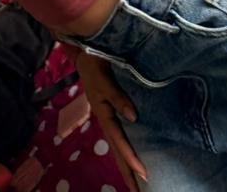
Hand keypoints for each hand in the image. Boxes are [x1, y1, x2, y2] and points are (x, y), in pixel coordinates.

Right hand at [75, 52, 147, 190]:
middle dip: (127, 171)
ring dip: (126, 163)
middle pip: (117, 150)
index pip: (119, 141)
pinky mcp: (110, 109)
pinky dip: (125, 147)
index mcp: (102, 113)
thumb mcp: (102, 78)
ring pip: (118, 145)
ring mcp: (107, 115)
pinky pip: (119, 134)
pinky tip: (131, 152)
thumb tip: (134, 117)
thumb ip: (117, 96)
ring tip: (137, 181)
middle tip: (139, 191)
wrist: (83, 49)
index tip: (144, 175)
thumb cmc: (93, 62)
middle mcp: (105, 118)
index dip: (131, 158)